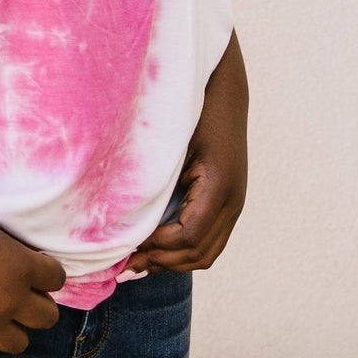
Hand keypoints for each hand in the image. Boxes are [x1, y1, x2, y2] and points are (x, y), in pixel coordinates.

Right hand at [0, 200, 65, 357]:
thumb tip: (23, 261)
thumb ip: (10, 249)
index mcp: (19, 267)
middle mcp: (9, 301)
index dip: (47, 273)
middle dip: (38, 305)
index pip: (57, 279)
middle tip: (22, 296)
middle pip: (47, 318)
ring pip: (20, 343)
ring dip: (13, 328)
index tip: (37, 270)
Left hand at [126, 29, 247, 274]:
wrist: (225, 91)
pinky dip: (184, 252)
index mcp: (219, 185)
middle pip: (199, 252)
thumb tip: (123, 217)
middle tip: (124, 266)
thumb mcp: (171, 143)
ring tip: (138, 263)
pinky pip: (210, 241)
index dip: (157, 247)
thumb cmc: (192, 110)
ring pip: (207, 253)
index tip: (126, 247)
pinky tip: (157, 250)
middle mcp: (233, 200)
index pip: (189, 236)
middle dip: (161, 261)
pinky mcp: (230, 203)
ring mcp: (235, 204)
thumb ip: (154, 178)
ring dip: (172, 262)